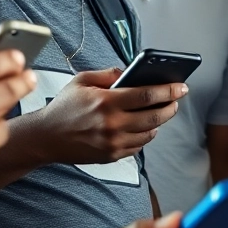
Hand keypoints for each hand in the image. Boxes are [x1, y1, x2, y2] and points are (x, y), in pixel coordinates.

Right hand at [31, 68, 185, 164]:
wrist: (45, 138)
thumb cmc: (63, 107)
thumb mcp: (82, 81)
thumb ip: (108, 74)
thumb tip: (130, 71)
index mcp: (106, 102)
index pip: (147, 95)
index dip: (169, 90)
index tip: (181, 87)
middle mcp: (112, 124)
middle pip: (154, 116)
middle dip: (170, 107)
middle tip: (176, 100)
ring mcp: (112, 143)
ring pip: (149, 133)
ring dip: (159, 122)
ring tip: (161, 112)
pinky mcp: (111, 156)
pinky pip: (138, 146)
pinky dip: (145, 136)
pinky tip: (144, 127)